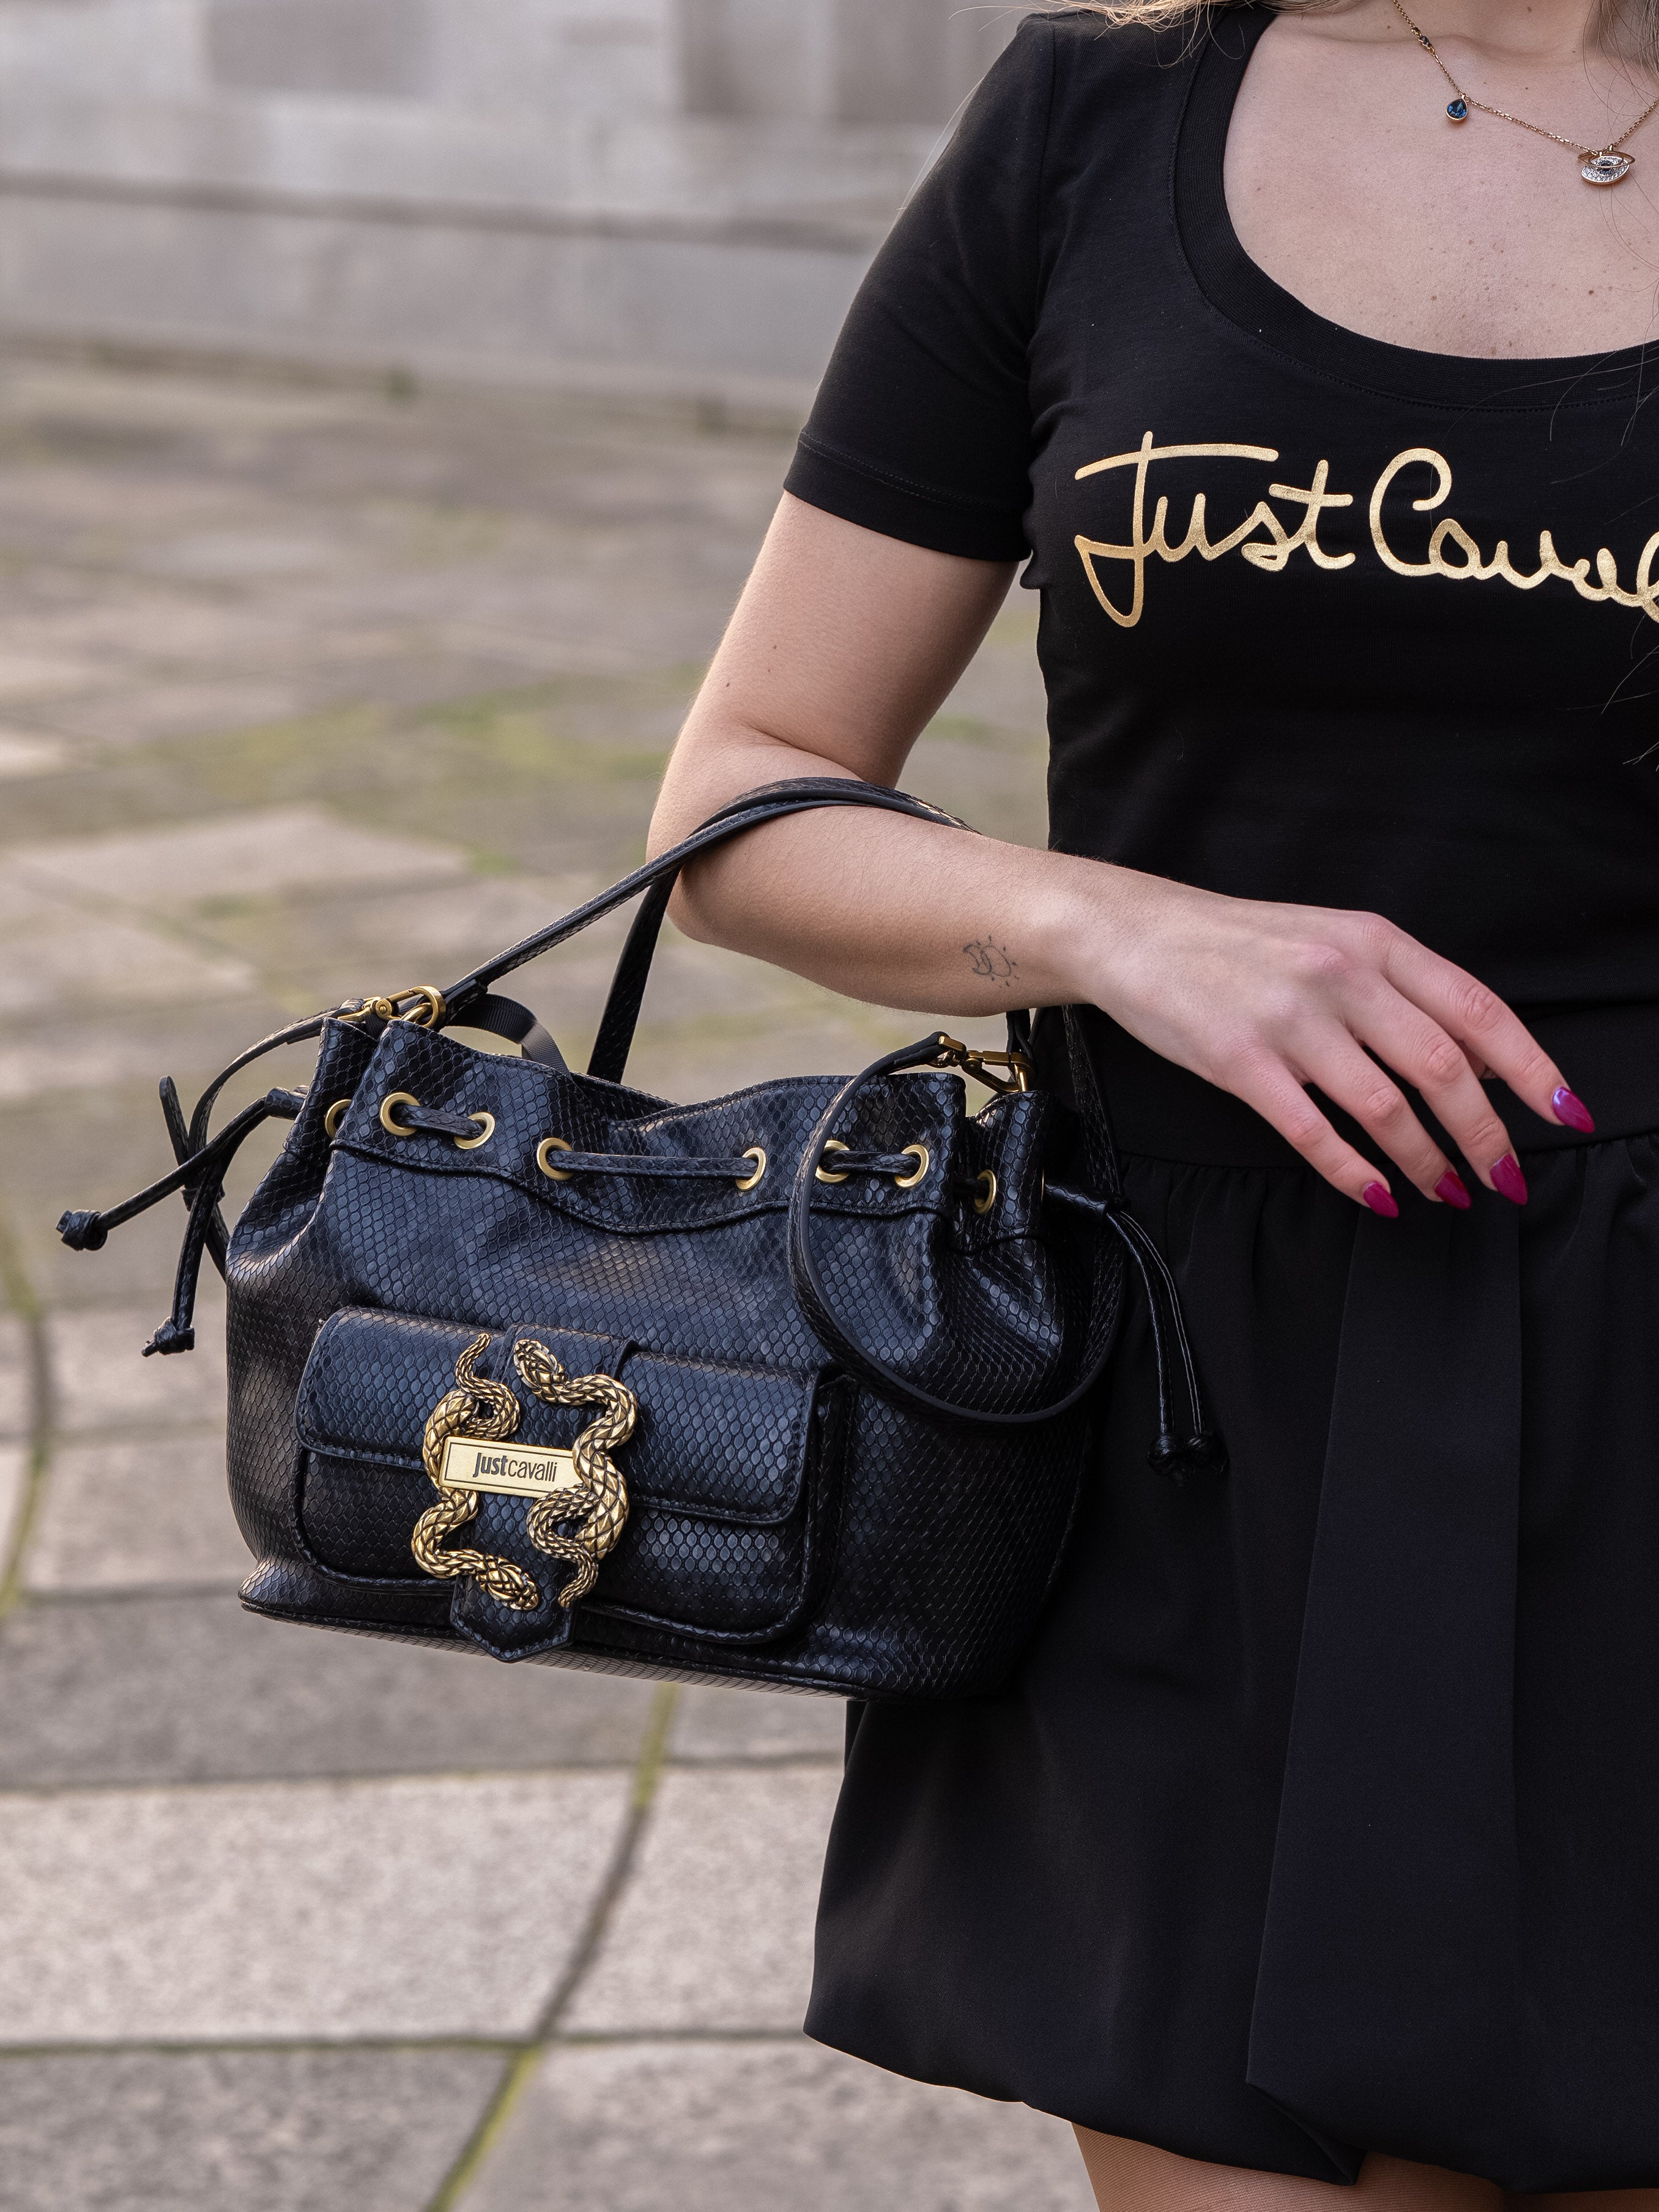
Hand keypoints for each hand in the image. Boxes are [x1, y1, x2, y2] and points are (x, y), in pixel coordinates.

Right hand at [1076, 873, 1589, 1211]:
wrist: (1138, 934)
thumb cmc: (1240, 945)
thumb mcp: (1333, 942)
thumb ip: (1402, 990)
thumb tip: (1477, 1059)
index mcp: (1374, 942)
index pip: (1477, 1008)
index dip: (1529, 1068)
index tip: (1562, 1112)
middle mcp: (1340, 976)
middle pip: (1441, 1068)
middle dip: (1485, 1135)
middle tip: (1506, 1178)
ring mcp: (1289, 1020)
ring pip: (1385, 1107)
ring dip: (1425, 1162)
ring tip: (1445, 1191)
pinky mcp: (1239, 1061)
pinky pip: (1311, 1131)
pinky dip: (1353, 1172)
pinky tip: (1376, 1194)